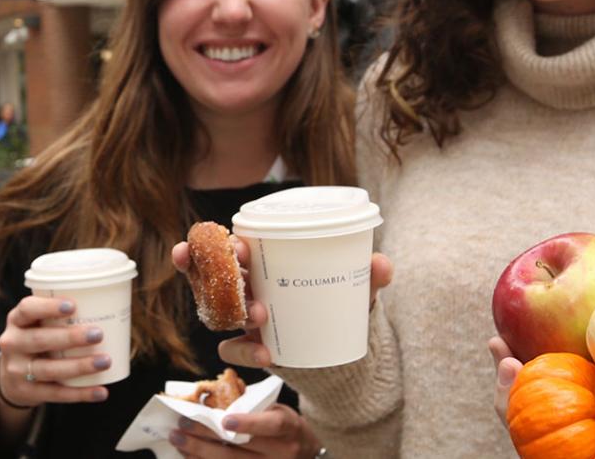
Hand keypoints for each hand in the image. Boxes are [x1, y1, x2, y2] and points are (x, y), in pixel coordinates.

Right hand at [0, 294, 110, 410]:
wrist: (10, 379)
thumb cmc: (34, 340)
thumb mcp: (35, 324)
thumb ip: (57, 316)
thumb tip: (105, 306)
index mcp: (16, 321)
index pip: (27, 309)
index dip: (48, 307)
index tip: (72, 306)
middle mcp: (12, 344)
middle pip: (39, 340)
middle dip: (70, 338)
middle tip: (98, 334)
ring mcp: (17, 370)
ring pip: (49, 369)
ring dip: (79, 366)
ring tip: (105, 361)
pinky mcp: (27, 393)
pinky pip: (56, 394)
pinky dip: (81, 393)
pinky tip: (101, 392)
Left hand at [168, 405, 318, 456]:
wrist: (305, 453)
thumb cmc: (284, 426)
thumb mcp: (276, 409)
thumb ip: (251, 405)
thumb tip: (211, 397)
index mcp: (287, 426)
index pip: (271, 425)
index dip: (248, 424)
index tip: (225, 421)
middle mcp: (280, 451)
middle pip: (241, 449)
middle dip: (207, 437)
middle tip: (183, 425)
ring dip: (200, 453)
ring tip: (179, 440)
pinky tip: (189, 456)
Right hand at [171, 240, 392, 367]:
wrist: (339, 352)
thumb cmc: (338, 306)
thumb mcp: (354, 291)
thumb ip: (368, 278)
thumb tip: (382, 264)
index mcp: (264, 266)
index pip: (230, 249)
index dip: (219, 243)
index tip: (232, 242)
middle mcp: (248, 290)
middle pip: (214, 276)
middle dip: (212, 268)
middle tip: (237, 264)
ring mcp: (245, 320)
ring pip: (220, 312)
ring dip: (235, 310)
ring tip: (260, 314)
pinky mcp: (250, 347)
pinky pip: (232, 350)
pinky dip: (245, 351)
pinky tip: (265, 353)